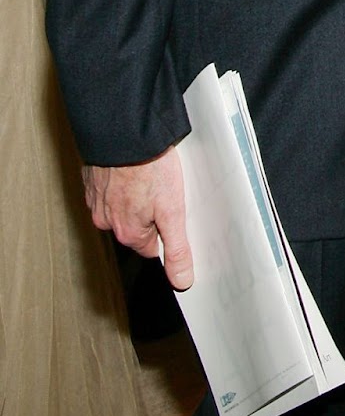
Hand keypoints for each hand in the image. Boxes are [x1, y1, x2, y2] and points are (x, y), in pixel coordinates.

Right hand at [83, 146, 193, 289]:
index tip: (172, 212)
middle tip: (163, 187)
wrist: (125, 133)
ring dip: (134, 194)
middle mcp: (107, 221)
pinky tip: (134, 166)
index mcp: (128, 233)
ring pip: (121, 205)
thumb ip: (177, 249)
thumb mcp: (173, 211)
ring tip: (150, 174)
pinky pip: (108, 186)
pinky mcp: (92, 178)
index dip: (165, 229)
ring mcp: (96, 199)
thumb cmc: (149, 168)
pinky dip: (120, 179)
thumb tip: (181, 282)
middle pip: (135, 226)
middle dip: (149, 211)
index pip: (151, 246)